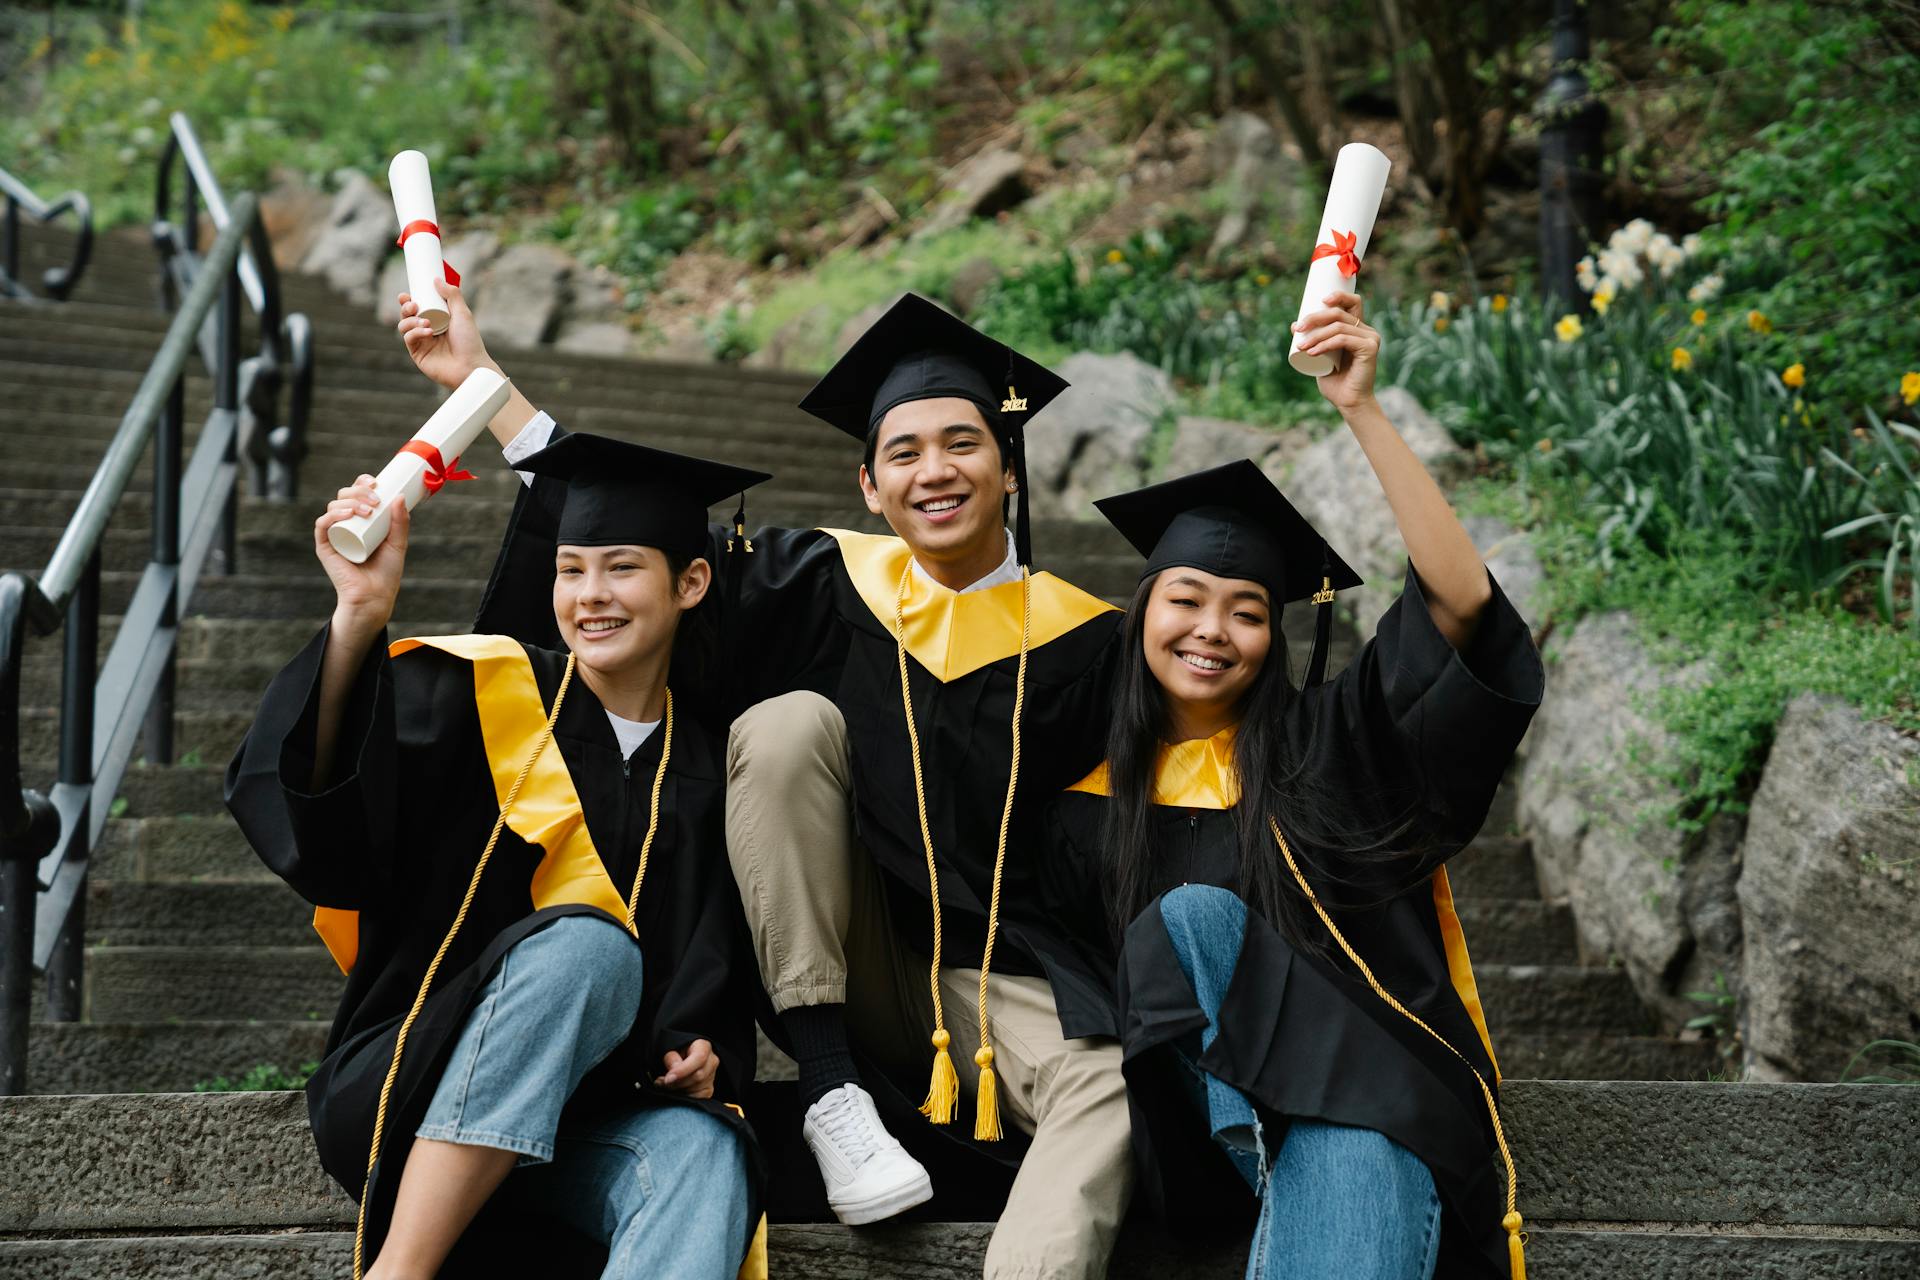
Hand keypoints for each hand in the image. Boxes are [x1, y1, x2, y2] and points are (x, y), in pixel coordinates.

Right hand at [314, 476, 408, 638]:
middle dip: (359, 491)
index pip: (356, 494)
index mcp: (360, 520)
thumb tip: (401, 496)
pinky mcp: (324, 546)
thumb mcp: (397, 543)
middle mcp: (344, 524)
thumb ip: (400, 522)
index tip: (376, 481)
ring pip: (333, 506)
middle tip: (376, 500)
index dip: (362, 482)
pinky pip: (322, 525)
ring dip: (350, 501)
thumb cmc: (386, 572)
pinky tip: (346, 514)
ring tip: (367, 510)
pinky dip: (333, 515)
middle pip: (343, 496)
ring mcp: (333, 534)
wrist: (375, 597)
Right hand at [397, 277, 499, 392]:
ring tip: (426, 322)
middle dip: (405, 307)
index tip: (407, 294)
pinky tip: (427, 332)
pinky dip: (415, 333)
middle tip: (413, 305)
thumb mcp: (463, 313)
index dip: (408, 300)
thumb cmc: (470, 341)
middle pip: (406, 315)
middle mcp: (427, 330)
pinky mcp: (418, 355)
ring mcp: (422, 343)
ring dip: (410, 321)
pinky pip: (409, 339)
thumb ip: (452, 295)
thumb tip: (437, 279)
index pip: (417, 306)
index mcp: (436, 320)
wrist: (471, 366)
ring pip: (403, 326)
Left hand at [658, 1040, 718, 1098]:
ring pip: (696, 1089)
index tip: (668, 1078)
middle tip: (662, 1082)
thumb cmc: (675, 1054)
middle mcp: (712, 1061)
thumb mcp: (671, 1050)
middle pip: (698, 1076)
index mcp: (704, 1047)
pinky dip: (684, 1097)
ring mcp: (712, 1076)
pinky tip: (675, 1091)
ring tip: (666, 1085)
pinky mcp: (708, 1090)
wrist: (680, 1060)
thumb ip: (671, 1059)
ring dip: (678, 1090)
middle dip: (677, 1082)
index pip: (699, 1058)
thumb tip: (672, 1074)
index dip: (683, 1070)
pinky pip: (697, 1098)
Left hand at [1294, 289, 1380, 412]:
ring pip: (1338, 326)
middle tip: (1298, 328)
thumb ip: (1311, 341)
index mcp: (1357, 329)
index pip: (1352, 302)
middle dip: (1315, 317)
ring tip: (1301, 347)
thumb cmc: (1335, 381)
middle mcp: (1367, 331)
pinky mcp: (1370, 349)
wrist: (1348, 402)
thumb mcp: (1319, 356)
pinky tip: (1314, 351)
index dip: (1337, 296)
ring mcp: (1370, 338)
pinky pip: (1343, 339)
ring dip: (1316, 335)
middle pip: (1340, 312)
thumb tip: (1294, 325)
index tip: (1318, 301)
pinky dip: (1326, 344)